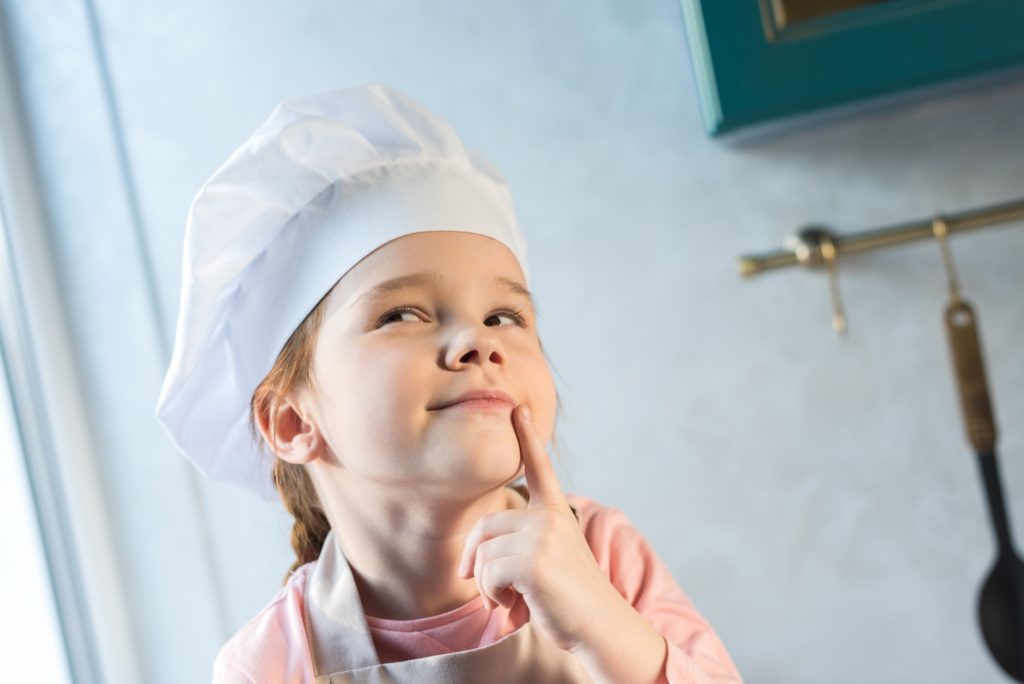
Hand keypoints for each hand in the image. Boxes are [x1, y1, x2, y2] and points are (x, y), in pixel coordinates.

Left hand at [458, 404, 624, 650]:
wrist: (599, 626)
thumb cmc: (569, 600)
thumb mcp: (547, 561)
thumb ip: (518, 545)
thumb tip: (467, 562)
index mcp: (555, 511)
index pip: (538, 467)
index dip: (527, 437)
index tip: (519, 408)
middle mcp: (549, 516)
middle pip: (483, 527)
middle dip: (473, 562)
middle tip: (489, 591)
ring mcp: (541, 535)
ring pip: (481, 555)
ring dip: (487, 587)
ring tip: (512, 600)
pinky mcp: (532, 560)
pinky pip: (486, 574)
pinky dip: (492, 597)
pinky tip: (515, 605)